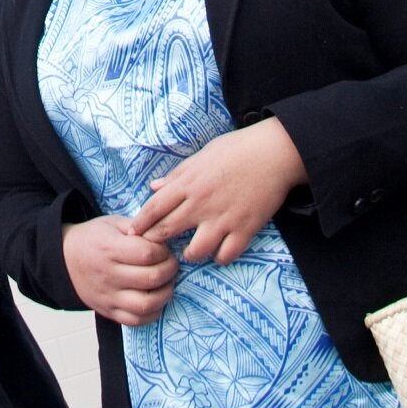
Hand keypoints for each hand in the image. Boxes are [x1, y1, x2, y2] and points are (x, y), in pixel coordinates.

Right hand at [62, 216, 178, 325]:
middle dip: (170, 270)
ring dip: (165, 293)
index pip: (147, 253)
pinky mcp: (109, 311)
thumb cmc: (93, 239)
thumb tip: (163, 235)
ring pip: (147, 303)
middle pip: (151, 278)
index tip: (164, 249)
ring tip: (165, 283)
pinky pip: (137, 320)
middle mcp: (108, 274)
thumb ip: (138, 227)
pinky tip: (155, 299)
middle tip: (170, 264)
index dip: (163, 251)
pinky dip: (153, 312)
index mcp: (109, 248)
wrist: (65, 260)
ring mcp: (108, 296)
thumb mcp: (112, 224)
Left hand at [130, 118, 305, 264]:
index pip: (154, 207)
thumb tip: (154, 187)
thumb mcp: (201, 156)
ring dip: (190, 254)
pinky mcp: (245, 229)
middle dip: (156, 242)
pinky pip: (226, 255)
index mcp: (188, 183)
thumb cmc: (236, 150)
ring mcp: (223, 219)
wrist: (273, 153)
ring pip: (196, 251)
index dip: (141, 223)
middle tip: (153, 248)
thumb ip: (177, 175)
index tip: (132, 232)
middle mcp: (201, 204)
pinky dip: (220, 258)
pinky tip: (219, 252)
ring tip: (191, 251)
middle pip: (168, 231)